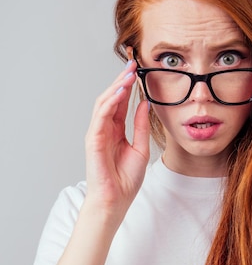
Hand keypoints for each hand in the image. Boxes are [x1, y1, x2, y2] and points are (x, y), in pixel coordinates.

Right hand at [84, 59, 149, 222]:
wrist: (116, 200)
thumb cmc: (126, 179)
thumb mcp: (141, 147)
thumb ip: (141, 125)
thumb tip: (145, 103)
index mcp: (116, 130)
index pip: (121, 102)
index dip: (128, 86)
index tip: (137, 70)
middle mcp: (105, 129)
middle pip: (111, 98)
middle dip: (121, 80)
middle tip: (132, 64)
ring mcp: (97, 133)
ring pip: (104, 104)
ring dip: (115, 87)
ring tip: (127, 74)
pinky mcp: (94, 141)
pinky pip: (100, 117)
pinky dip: (109, 104)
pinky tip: (118, 93)